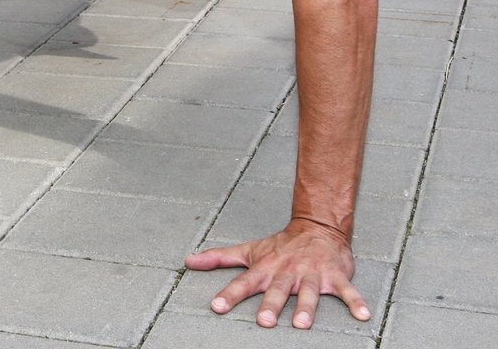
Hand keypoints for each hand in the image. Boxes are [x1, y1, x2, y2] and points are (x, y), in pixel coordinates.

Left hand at [184, 218, 370, 328]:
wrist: (317, 228)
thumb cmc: (279, 247)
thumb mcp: (248, 251)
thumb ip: (219, 258)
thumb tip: (189, 261)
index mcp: (265, 268)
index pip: (244, 282)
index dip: (230, 294)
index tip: (217, 306)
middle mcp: (287, 272)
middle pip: (277, 290)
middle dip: (271, 305)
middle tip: (264, 322)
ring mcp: (312, 274)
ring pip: (309, 293)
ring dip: (307, 308)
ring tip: (302, 324)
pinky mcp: (335, 276)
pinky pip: (347, 291)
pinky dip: (356, 302)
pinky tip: (364, 316)